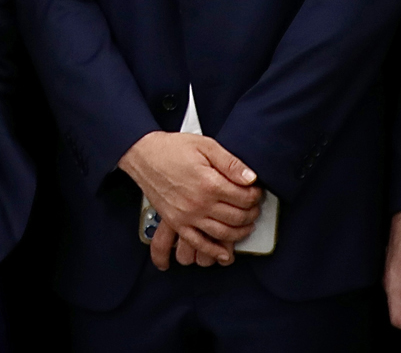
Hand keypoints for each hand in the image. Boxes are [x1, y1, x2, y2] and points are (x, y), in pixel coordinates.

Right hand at [119, 131, 262, 269]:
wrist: (144, 155)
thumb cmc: (173, 149)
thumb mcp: (205, 146)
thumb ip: (230, 163)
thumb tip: (252, 178)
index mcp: (209, 183)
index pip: (245, 198)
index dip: (255, 195)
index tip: (256, 192)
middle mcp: (200, 203)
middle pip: (237, 217)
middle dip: (251, 213)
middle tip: (254, 207)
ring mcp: (188, 216)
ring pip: (224, 233)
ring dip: (240, 232)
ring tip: (246, 224)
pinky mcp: (177, 223)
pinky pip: (198, 243)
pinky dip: (214, 252)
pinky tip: (225, 254)